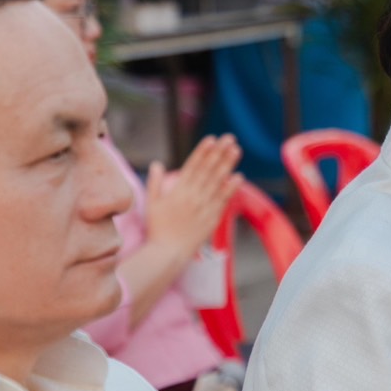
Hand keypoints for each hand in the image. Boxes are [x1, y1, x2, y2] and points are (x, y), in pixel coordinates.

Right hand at [146, 135, 243, 258]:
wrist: (168, 253)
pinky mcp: (212, 218)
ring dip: (228, 165)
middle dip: (219, 152)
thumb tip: (156, 164)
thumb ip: (154, 182)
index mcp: (178, 191)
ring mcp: (204, 207)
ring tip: (236, 150)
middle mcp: (193, 196)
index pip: (192, 166)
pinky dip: (231, 188)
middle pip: (208, 170)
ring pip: (218, 182)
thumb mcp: (151, 204)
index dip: (203, 152)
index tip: (211, 139)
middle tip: (229, 138)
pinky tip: (239, 176)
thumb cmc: (157, 229)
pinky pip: (223, 200)